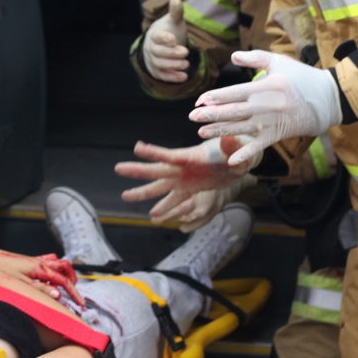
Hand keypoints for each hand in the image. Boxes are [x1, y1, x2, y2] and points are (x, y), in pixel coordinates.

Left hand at [27, 254, 83, 305]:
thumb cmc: (4, 272)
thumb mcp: (23, 285)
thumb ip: (41, 289)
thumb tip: (57, 294)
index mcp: (40, 269)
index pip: (64, 281)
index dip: (74, 292)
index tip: (79, 302)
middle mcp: (41, 262)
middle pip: (66, 267)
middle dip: (73, 280)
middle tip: (73, 292)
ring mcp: (37, 260)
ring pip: (59, 262)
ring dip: (65, 273)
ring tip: (62, 286)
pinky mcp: (32, 260)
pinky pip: (50, 260)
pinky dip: (55, 268)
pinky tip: (49, 277)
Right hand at [115, 137, 258, 220]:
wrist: (240, 160)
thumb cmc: (238, 150)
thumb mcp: (238, 149)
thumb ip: (232, 147)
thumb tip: (230, 139)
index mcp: (192, 157)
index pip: (170, 155)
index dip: (154, 152)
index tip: (137, 148)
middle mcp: (184, 168)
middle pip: (157, 170)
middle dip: (137, 170)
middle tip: (117, 168)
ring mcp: (185, 180)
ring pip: (160, 187)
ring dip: (143, 192)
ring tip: (124, 196)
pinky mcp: (191, 190)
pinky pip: (176, 202)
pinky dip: (165, 210)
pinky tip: (153, 217)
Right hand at [143, 0, 190, 82]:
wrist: (162, 44)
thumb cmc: (169, 30)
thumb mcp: (174, 20)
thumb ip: (176, 12)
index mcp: (155, 34)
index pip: (156, 36)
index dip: (164, 38)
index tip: (173, 39)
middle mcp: (151, 48)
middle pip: (158, 52)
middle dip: (171, 53)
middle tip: (185, 52)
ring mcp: (153, 60)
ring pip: (159, 64)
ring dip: (173, 66)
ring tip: (186, 64)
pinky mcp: (157, 71)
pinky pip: (162, 75)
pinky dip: (172, 77)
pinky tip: (184, 77)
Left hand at [189, 51, 340, 166]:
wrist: (327, 99)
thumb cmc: (301, 77)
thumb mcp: (279, 62)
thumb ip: (255, 58)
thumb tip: (232, 57)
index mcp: (266, 86)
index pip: (235, 93)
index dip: (216, 97)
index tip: (200, 100)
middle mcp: (267, 106)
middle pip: (234, 112)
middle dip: (211, 115)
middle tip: (192, 117)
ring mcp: (272, 122)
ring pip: (241, 128)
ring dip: (220, 131)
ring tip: (201, 132)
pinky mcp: (278, 135)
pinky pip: (259, 146)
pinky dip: (245, 154)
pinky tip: (230, 160)